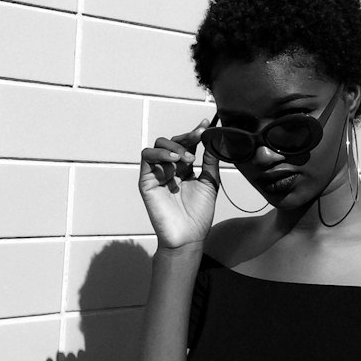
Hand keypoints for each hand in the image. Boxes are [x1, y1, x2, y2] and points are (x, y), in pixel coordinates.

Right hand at [139, 120, 219, 250]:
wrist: (189, 236)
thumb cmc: (199, 214)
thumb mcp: (210, 182)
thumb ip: (210, 161)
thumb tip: (213, 139)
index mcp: (184, 169)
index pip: (187, 144)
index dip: (195, 133)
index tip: (206, 124)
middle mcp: (169, 168)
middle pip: (172, 142)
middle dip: (186, 137)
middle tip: (198, 137)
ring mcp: (157, 174)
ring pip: (158, 146)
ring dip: (173, 146)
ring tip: (187, 158)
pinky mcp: (146, 181)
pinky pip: (147, 158)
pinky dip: (160, 154)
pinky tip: (174, 160)